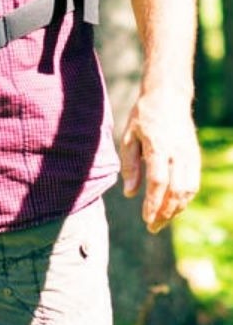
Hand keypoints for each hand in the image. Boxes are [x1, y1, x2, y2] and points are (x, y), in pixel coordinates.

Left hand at [119, 90, 200, 232]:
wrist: (169, 96)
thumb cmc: (144, 116)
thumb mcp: (129, 136)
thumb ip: (130, 165)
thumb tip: (129, 193)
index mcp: (158, 146)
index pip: (158, 181)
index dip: (153, 203)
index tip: (146, 219)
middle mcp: (177, 152)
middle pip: (176, 190)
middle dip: (165, 212)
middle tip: (152, 227)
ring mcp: (189, 154)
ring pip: (188, 189)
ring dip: (176, 209)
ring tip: (161, 220)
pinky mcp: (195, 156)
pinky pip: (193, 182)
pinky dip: (184, 198)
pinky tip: (173, 206)